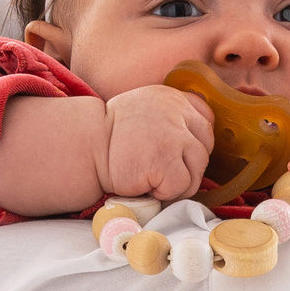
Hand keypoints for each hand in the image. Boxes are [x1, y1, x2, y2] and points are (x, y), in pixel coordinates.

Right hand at [95, 85, 215, 200]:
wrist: (84, 146)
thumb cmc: (113, 137)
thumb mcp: (146, 111)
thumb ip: (173, 119)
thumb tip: (197, 142)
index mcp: (172, 98)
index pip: (205, 124)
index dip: (191, 147)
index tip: (173, 155)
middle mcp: (177, 112)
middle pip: (204, 150)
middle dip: (185, 167)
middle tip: (157, 169)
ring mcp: (173, 136)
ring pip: (196, 171)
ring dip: (175, 183)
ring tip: (148, 175)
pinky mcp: (164, 160)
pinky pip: (181, 186)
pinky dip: (164, 192)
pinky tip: (143, 182)